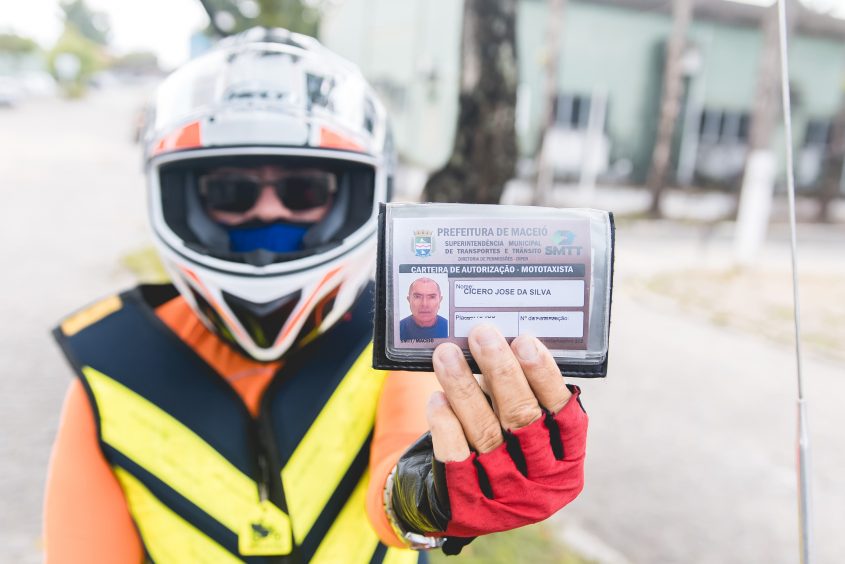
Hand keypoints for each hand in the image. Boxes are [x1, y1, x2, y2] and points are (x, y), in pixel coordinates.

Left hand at [389, 324, 587, 547]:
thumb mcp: (528, 432)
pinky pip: (455, 456)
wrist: (470, 506)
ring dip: (464, 387)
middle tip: (482, 334)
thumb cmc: (506, 449)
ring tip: (447, 354)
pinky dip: (446, 424)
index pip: (564, 415)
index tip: (525, 341)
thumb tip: (497, 344)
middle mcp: (541, 481)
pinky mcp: (467, 501)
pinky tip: (438, 399)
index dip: (545, 376)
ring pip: (485, 432)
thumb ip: (522, 397)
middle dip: (501, 371)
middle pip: (522, 418)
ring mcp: (505, 494)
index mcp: (567, 461)